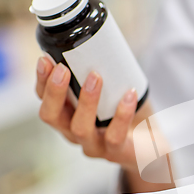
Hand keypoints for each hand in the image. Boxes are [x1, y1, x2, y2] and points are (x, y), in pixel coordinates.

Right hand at [36, 57, 167, 192]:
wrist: (151, 144)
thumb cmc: (126, 114)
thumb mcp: (110, 92)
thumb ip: (100, 73)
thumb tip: (101, 40)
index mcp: (67, 117)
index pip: (45, 100)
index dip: (42, 81)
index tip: (45, 58)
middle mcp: (74, 133)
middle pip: (52, 117)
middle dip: (54, 92)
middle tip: (62, 69)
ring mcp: (94, 146)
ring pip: (80, 129)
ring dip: (86, 101)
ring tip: (95, 77)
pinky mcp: (116, 153)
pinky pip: (115, 136)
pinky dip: (122, 114)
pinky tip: (129, 95)